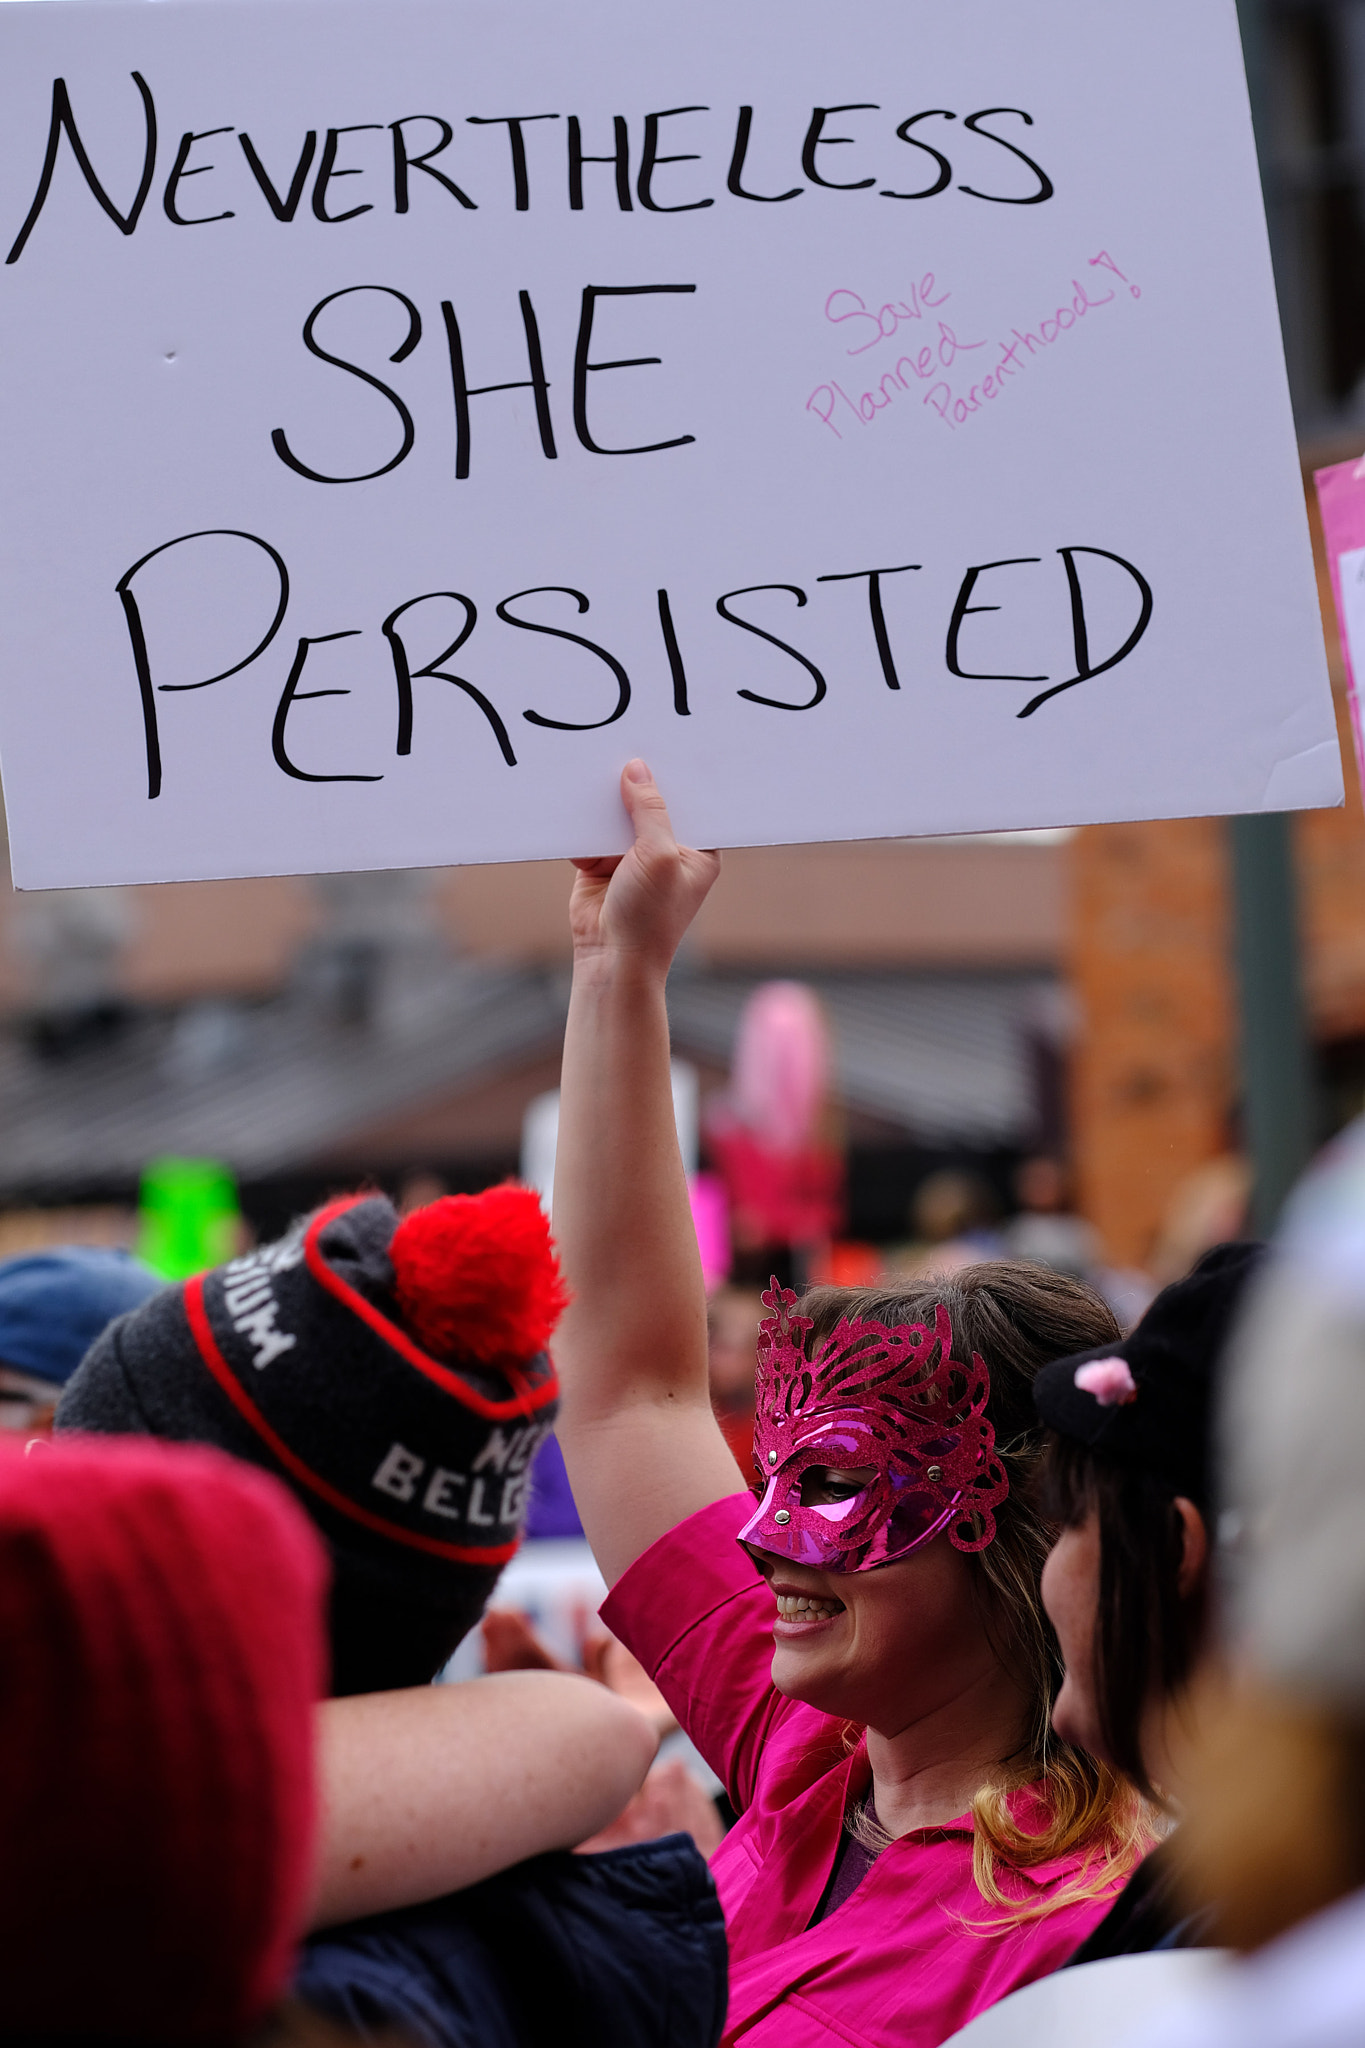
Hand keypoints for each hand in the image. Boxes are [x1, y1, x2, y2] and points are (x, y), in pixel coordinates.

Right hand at [570, 761, 719, 974]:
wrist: (610, 959)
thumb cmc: (650, 916)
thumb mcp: (659, 855)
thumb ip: (650, 810)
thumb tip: (637, 768)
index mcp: (699, 849)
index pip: (692, 801)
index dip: (679, 774)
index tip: (668, 740)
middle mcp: (668, 849)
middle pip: (652, 802)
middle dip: (638, 780)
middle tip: (626, 740)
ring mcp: (633, 855)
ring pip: (618, 813)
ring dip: (606, 797)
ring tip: (594, 760)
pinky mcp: (600, 862)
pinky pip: (591, 830)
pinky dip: (582, 818)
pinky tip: (574, 794)